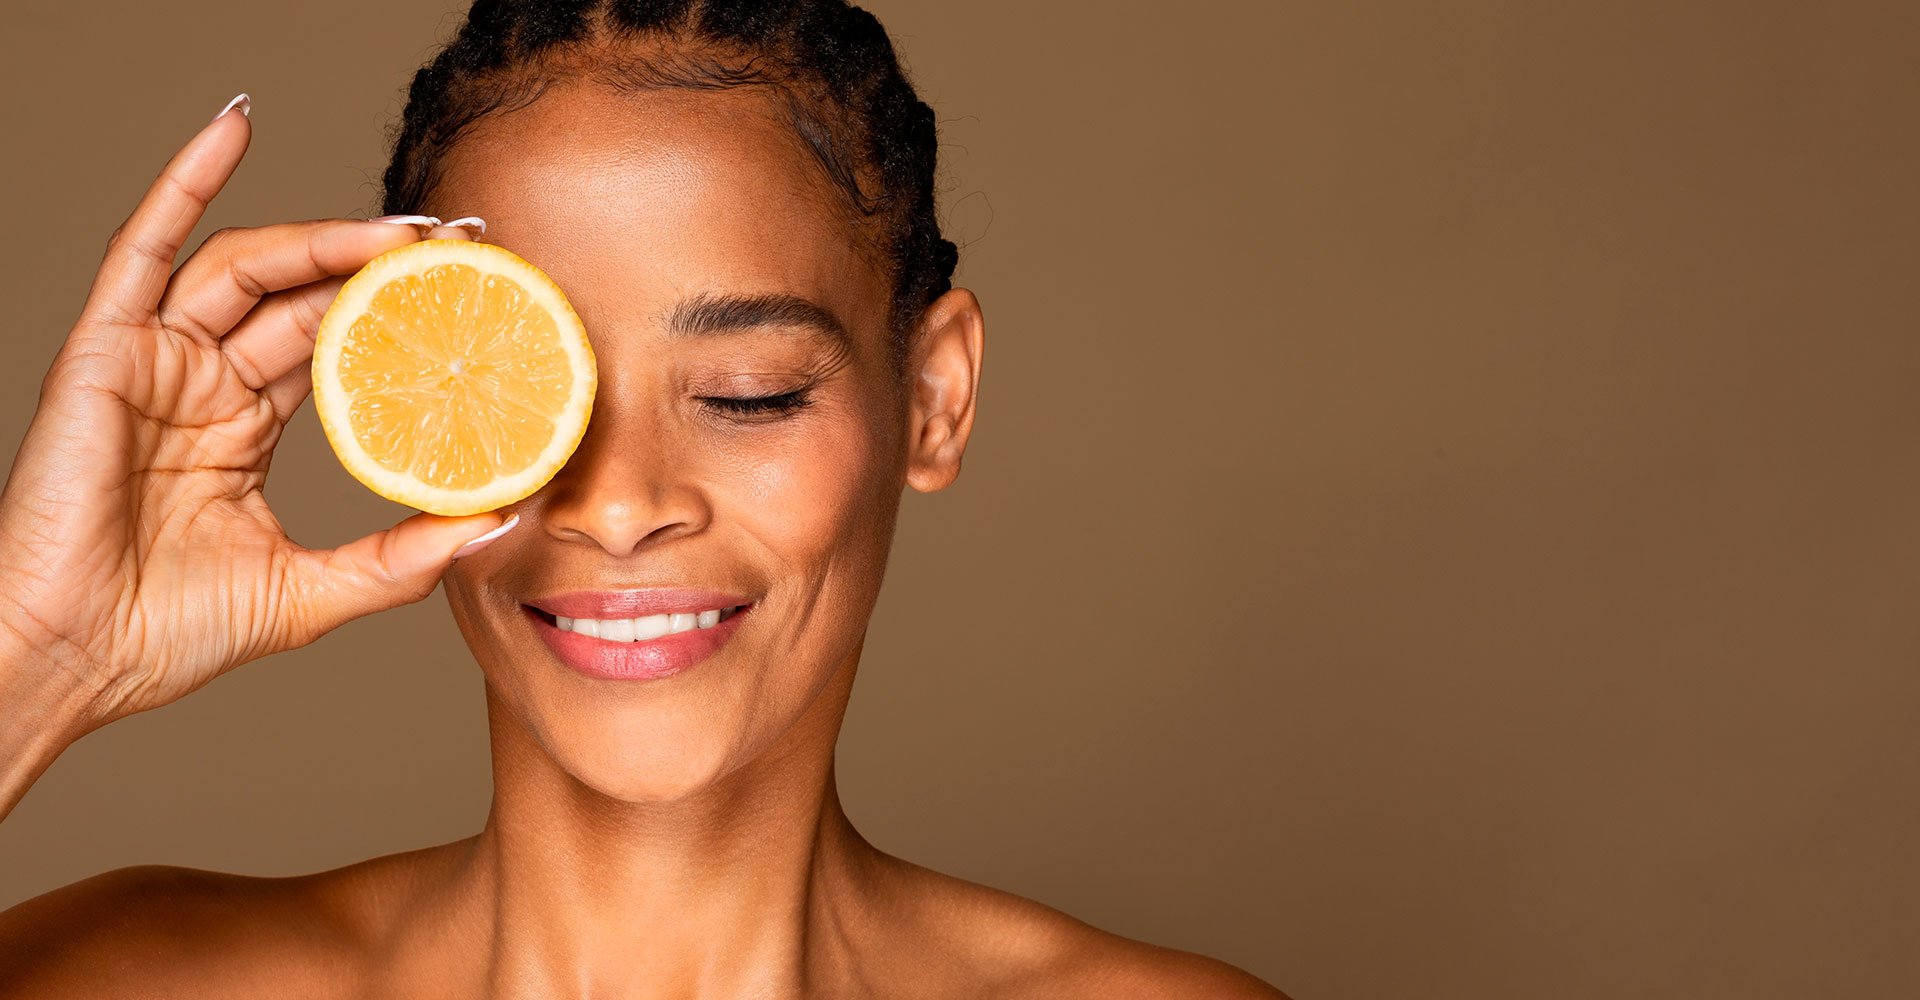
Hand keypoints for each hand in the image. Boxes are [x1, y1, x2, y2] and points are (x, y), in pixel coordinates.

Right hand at [0, 94, 507, 738]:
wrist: (72, 663)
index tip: (477, 291)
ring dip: (326, 236)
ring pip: (247, 267)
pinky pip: (142, 247)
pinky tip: (235, 127)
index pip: (335, 343)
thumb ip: (404, 557)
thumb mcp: (313, 592)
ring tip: (409, 230)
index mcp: (241, 426)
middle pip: (303, 295)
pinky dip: (184, 181)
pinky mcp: (103, 351)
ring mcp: (152, 361)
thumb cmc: (165, 634)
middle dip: (383, 263)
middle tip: (466, 240)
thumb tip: (503, 522)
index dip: (400, 312)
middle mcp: (200, 383)